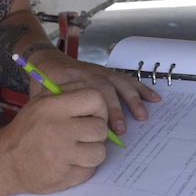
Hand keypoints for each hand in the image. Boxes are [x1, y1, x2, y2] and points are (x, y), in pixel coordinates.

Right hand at [0, 86, 108, 193]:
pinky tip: (69, 162)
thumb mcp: (40, 102)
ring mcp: (61, 155)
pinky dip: (83, 167)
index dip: (99, 107)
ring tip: (77, 149)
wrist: (6, 160)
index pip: (94, 98)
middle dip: (96, 131)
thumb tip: (97, 97)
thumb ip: (66, 95)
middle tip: (83, 134)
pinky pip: (90, 170)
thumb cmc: (26, 129)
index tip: (93, 114)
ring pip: (100, 152)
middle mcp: (57, 129)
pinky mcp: (64, 177)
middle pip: (100, 127)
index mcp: (52, 106)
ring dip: (92, 151)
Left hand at [28, 49, 160, 137]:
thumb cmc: (43, 83)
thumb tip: (71, 135)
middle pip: (105, 87)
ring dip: (132, 99)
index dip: (100, 110)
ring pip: (119, 82)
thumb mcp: (41, 96)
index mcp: (70, 78)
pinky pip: (125, 79)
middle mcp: (87, 72)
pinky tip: (153, 98)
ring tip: (142, 116)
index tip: (105, 130)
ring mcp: (98, 71)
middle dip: (116, 109)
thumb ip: (54, 111)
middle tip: (121, 130)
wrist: (45, 60)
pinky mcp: (106, 72)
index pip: (89, 92)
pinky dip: (140, 88)